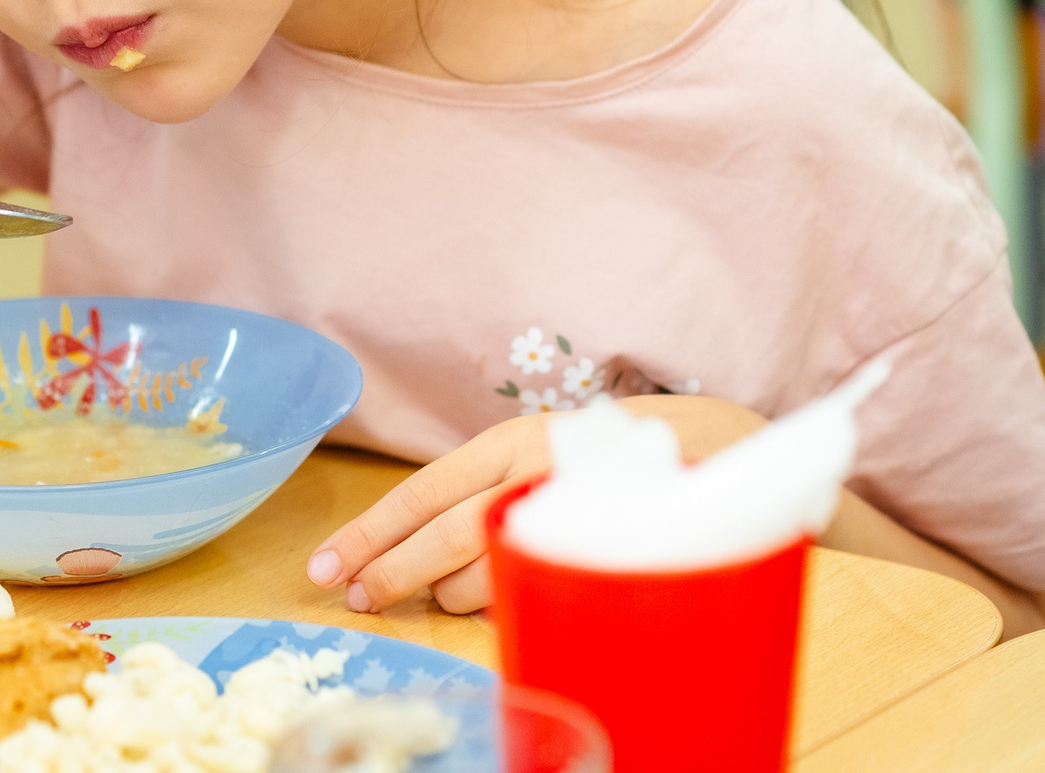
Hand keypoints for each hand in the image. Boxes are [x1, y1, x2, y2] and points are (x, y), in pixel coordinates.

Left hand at [308, 396, 765, 614]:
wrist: (721, 450)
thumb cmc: (616, 454)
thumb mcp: (543, 453)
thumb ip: (488, 485)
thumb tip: (419, 544)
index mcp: (510, 443)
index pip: (419, 493)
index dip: (367, 535)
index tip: (323, 568)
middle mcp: (533, 474)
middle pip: (440, 542)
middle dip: (389, 576)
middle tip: (358, 598)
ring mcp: (566, 514)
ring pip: (482, 578)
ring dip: (457, 593)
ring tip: (461, 583)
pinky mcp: (594, 546)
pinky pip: (527, 595)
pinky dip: (507, 601)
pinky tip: (515, 585)